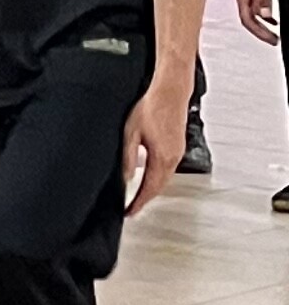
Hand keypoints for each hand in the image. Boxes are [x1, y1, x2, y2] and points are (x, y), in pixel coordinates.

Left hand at [121, 83, 186, 217]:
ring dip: (152, 190)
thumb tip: (126, 177)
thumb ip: (129, 156)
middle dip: (145, 200)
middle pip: (159, 187)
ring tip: (138, 197)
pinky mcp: (177, 147)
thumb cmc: (151, 107)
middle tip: (132, 208)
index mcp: (162, 157)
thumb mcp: (131, 132)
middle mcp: (173, 158)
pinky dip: (158, 178)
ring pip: (164, 179)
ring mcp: (177, 153)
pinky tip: (149, 178)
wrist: (170, 93)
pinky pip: (168, 170)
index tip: (130, 212)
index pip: (150, 188)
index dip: (139, 202)